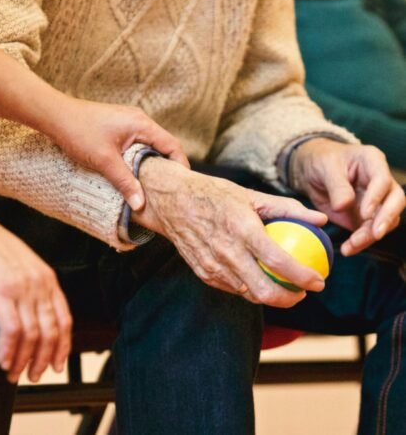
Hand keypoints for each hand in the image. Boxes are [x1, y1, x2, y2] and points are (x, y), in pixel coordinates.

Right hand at [0, 182, 71, 382]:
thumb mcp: (22, 264)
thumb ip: (32, 286)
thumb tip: (31, 312)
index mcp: (48, 279)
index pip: (65, 319)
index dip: (63, 346)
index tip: (57, 364)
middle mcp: (40, 284)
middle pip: (52, 331)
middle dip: (45, 359)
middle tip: (36, 376)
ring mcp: (23, 288)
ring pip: (34, 334)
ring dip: (26, 360)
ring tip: (16, 374)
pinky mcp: (1, 291)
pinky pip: (12, 330)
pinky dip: (10, 351)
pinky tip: (4, 362)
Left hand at [44, 98, 189, 210]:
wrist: (54, 115)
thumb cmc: (79, 132)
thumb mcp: (104, 161)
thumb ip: (125, 182)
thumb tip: (140, 205)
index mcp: (141, 124)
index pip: (172, 145)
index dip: (180, 165)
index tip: (182, 184)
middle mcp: (139, 121)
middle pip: (164, 145)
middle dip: (168, 166)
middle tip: (170, 188)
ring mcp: (129, 123)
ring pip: (150, 146)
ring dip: (153, 163)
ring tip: (154, 184)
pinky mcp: (119, 127)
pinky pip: (138, 144)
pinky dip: (141, 158)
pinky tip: (136, 173)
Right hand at [132, 158, 327, 307]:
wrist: (172, 202)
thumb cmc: (214, 195)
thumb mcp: (251, 194)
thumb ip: (288, 208)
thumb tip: (320, 219)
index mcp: (241, 229)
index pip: (278, 261)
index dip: (303, 277)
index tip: (319, 281)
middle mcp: (226, 252)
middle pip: (264, 291)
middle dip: (290, 299)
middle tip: (303, 292)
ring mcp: (212, 266)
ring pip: (248, 294)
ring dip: (271, 296)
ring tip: (284, 287)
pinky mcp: (203, 273)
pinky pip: (233, 289)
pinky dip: (249, 288)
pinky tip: (258, 279)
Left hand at [290, 139, 404, 255]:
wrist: (312, 172)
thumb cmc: (322, 161)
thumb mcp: (326, 167)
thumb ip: (337, 186)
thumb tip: (343, 206)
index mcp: (372, 162)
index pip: (383, 180)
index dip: (376, 197)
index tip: (364, 213)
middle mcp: (380, 182)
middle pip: (395, 201)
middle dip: (386, 219)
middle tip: (375, 234)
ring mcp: (375, 201)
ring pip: (384, 220)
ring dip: (371, 236)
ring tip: (352, 245)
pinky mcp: (365, 217)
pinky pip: (369, 232)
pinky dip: (360, 242)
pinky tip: (348, 249)